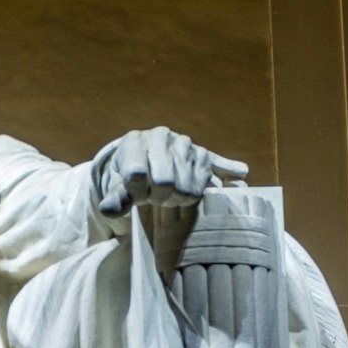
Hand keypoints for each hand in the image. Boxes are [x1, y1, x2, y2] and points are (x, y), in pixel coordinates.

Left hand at [96, 126, 248, 216]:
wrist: (145, 154)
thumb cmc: (131, 173)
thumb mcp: (119, 184)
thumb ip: (116, 198)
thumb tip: (106, 211)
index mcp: (134, 141)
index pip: (137, 175)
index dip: (137, 193)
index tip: (138, 196)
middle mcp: (159, 136)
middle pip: (166, 183)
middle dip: (161, 197)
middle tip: (157, 197)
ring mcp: (182, 143)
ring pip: (189, 186)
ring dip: (181, 197)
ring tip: (172, 193)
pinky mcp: (201, 153)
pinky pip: (216, 165)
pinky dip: (227, 169)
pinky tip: (240, 173)